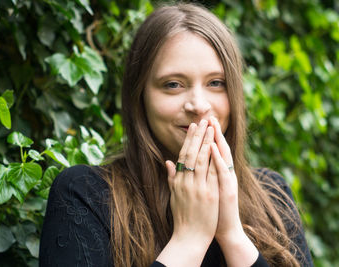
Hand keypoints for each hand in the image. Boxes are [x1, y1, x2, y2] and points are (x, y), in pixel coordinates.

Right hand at [156, 119, 218, 266]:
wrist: (189, 237)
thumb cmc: (182, 217)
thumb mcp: (173, 196)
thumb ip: (171, 177)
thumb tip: (168, 162)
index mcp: (178, 181)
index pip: (183, 155)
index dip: (189, 140)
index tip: (194, 127)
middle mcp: (186, 182)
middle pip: (192, 154)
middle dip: (198, 136)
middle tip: (203, 120)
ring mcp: (197, 187)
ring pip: (201, 160)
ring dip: (206, 142)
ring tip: (211, 128)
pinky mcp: (208, 195)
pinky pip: (211, 173)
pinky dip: (213, 159)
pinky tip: (217, 148)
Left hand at [209, 116, 257, 266]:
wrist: (224, 230)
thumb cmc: (212, 211)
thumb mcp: (203, 190)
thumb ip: (195, 175)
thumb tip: (179, 164)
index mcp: (217, 174)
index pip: (212, 151)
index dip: (207, 137)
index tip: (202, 122)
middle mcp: (224, 175)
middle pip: (220, 149)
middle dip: (214, 133)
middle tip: (209, 116)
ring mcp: (227, 182)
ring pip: (224, 158)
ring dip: (218, 141)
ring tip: (213, 126)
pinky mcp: (228, 191)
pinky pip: (223, 173)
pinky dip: (219, 160)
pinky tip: (214, 150)